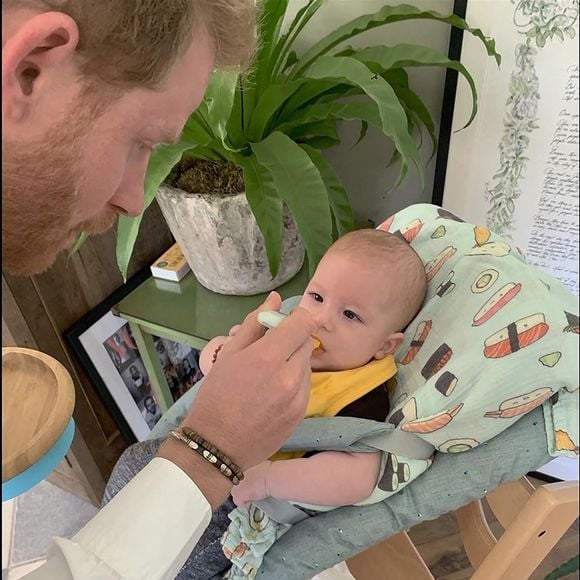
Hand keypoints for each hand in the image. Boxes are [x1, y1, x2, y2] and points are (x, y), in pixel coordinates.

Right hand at [158, 291, 318, 505]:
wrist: (217, 444)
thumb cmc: (216, 394)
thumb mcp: (229, 353)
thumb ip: (255, 323)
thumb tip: (275, 299)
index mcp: (268, 356)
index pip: (303, 322)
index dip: (296, 318)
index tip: (284, 322)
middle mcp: (290, 375)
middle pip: (307, 342)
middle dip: (293, 339)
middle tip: (271, 349)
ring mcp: (299, 396)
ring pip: (307, 364)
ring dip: (294, 360)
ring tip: (269, 373)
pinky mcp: (301, 413)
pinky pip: (306, 385)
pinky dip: (295, 381)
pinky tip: (274, 391)